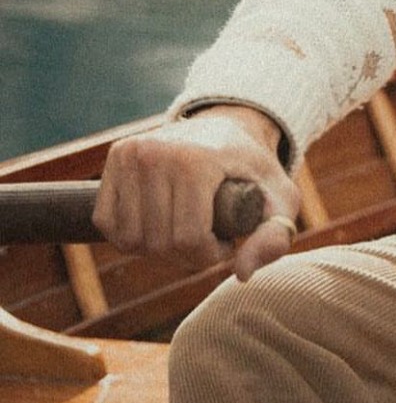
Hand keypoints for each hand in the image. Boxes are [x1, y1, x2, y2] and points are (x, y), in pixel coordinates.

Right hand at [93, 105, 300, 281]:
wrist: (228, 128)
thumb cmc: (254, 171)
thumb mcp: (280, 198)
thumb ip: (274, 236)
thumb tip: (241, 274)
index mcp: (196, 161)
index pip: (188, 239)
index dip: (209, 256)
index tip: (227, 244)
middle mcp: (157, 153)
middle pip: (159, 243)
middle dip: (186, 256)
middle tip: (209, 239)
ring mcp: (131, 153)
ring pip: (129, 239)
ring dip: (157, 249)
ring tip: (187, 230)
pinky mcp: (116, 156)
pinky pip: (107, 222)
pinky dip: (130, 236)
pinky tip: (158, 223)